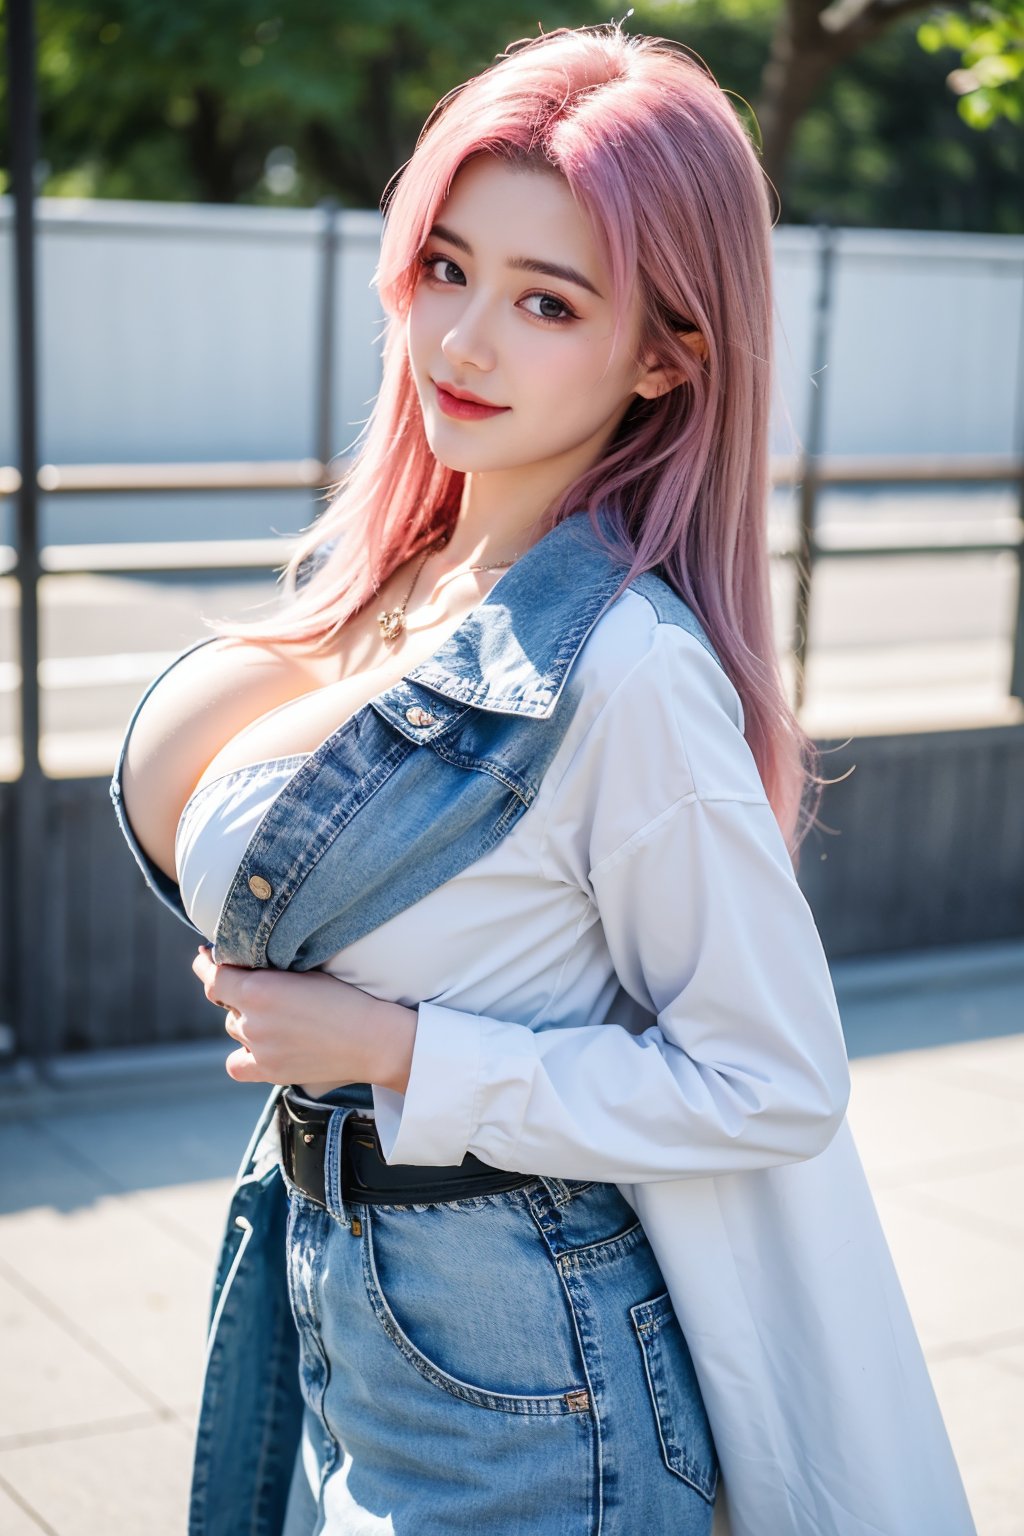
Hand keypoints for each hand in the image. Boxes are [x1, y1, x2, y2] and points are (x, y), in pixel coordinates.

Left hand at [191, 945, 416, 1090]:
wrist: (372, 1039)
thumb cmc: (345, 997)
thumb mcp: (304, 970)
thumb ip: (267, 969)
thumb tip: (243, 967)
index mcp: (257, 990)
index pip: (212, 976)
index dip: (206, 964)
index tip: (206, 957)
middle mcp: (251, 1021)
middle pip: (225, 1002)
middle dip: (238, 993)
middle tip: (265, 988)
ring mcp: (258, 1049)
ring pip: (234, 1028)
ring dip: (246, 1019)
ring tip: (277, 1016)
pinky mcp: (268, 1071)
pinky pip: (236, 1063)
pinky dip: (243, 1054)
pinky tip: (258, 1046)